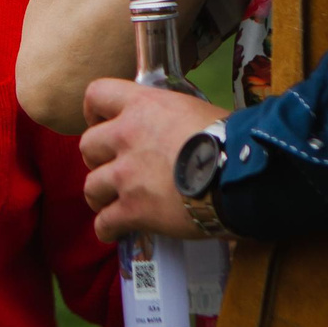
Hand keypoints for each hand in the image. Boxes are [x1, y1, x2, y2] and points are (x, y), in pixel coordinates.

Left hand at [80, 79, 228, 243]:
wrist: (239, 173)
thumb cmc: (229, 138)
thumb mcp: (194, 111)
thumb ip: (170, 118)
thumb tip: (174, 129)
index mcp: (142, 106)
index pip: (97, 94)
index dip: (94, 111)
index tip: (100, 122)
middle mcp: (126, 136)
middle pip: (87, 145)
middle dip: (96, 159)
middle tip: (113, 168)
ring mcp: (126, 174)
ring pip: (90, 187)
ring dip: (99, 196)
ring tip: (111, 203)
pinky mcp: (133, 209)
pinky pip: (104, 222)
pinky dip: (108, 229)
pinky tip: (116, 231)